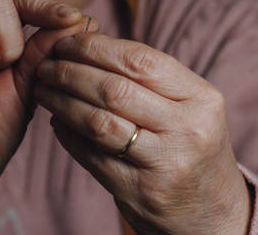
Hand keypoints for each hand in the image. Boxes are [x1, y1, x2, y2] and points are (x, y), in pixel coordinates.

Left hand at [35, 33, 252, 234]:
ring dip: (62, 102)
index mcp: (201, 98)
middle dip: (70, 72)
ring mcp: (165, 164)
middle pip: (114, 90)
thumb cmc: (192, 146)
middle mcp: (187, 129)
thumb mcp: (190, 106)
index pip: (140, 60)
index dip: (96, 48)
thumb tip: (89, 43)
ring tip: (44, 90)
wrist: (214, 213)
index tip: (68, 43)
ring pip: (98, 122)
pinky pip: (92, 156)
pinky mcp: (141, 193)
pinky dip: (68, 135)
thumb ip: (150, 78)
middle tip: (46, 66)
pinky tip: (56, 121)